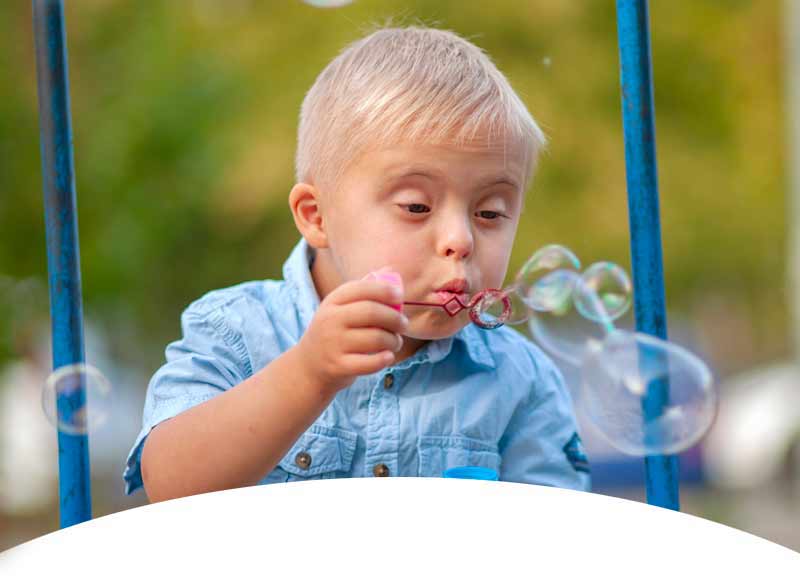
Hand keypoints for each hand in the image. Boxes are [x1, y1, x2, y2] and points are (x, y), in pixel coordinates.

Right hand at [296, 270, 406, 392]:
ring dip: (393, 340)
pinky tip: (388, 356)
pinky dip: (384, 359)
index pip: (362, 288)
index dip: (385, 290)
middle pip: (372, 312)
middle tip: (403, 324)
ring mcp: (333, 344)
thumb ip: (365, 290)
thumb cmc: (335, 331)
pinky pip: (369, 363)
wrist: (309, 364)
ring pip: (376, 338)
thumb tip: (391, 270)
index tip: (399, 296)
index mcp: (333, 301)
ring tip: (395, 342)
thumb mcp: (342, 308)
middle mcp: (331, 320)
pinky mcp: (338, 366)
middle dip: (395, 318)